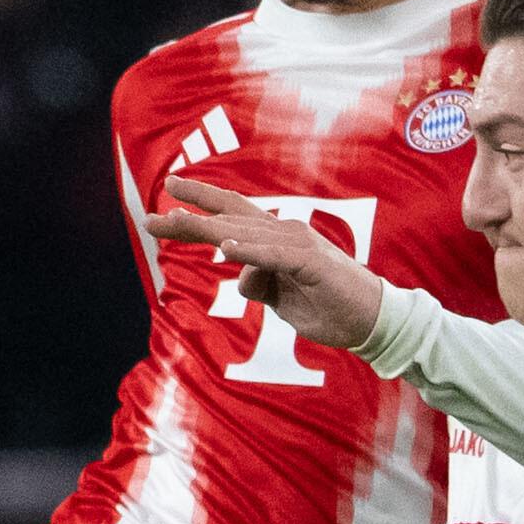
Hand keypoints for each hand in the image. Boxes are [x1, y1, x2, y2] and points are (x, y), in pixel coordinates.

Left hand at [143, 177, 387, 354]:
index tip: (165, 202)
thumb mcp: (282, 300)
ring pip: (246, 232)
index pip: (232, 217)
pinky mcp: (312, 264)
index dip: (199, 206)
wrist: (372, 321)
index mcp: (276, 239)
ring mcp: (299, 246)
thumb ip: (259, 284)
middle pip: (230, 219)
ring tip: (176, 222)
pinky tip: (225, 249)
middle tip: (151, 216)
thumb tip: (238, 278)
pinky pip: (274, 256)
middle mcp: (285, 233)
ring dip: (210, 228)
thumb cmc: (329, 308)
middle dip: (190, 216)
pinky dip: (250, 251)